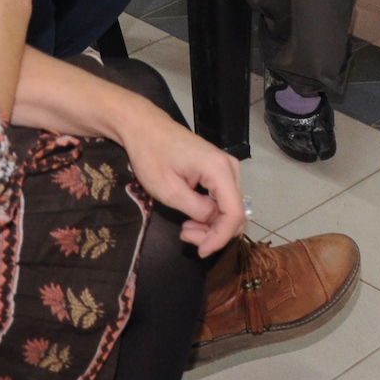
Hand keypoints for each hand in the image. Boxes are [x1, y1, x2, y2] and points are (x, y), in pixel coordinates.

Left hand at [115, 102, 245, 254]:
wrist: (145, 127)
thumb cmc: (152, 156)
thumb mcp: (169, 190)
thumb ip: (197, 210)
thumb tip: (213, 223)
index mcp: (220, 170)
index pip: (234, 213)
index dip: (221, 238)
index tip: (201, 251)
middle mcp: (230, 168)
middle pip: (235, 212)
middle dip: (214, 233)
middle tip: (186, 237)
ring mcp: (226, 168)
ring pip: (230, 208)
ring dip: (212, 226)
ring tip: (185, 229)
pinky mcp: (219, 170)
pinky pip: (223, 199)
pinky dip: (210, 214)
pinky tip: (191, 218)